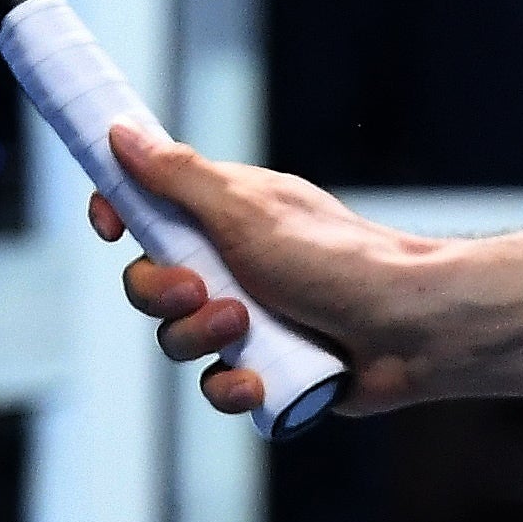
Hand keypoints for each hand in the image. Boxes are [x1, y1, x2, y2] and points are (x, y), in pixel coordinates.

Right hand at [95, 121, 458, 418]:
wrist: (412, 329)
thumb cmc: (337, 257)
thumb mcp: (245, 208)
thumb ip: (177, 176)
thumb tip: (121, 134)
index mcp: (224, 217)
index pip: (148, 210)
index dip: (120, 216)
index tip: (110, 226)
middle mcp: (231, 266)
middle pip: (149, 282)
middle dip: (161, 292)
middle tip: (198, 288)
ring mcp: (248, 320)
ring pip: (177, 340)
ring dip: (198, 339)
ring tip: (243, 329)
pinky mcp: (267, 370)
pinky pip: (217, 388)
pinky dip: (231, 387)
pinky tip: (257, 383)